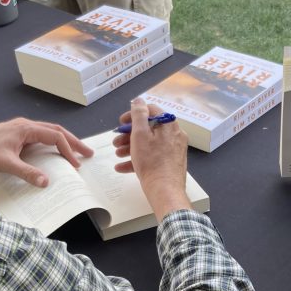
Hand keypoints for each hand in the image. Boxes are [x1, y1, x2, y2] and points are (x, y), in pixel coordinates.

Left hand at [0, 118, 93, 187]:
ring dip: (63, 142)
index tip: (75, 164)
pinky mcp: (15, 135)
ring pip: (48, 132)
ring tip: (75, 153)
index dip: (68, 150)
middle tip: (88, 153)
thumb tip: (46, 182)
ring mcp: (20, 129)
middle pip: (56, 131)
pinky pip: (39, 137)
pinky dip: (51, 143)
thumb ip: (28, 173)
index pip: (55, 136)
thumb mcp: (7, 164)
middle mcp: (25, 126)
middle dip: (73, 142)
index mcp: (26, 128)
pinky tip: (53, 153)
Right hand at [113, 99, 191, 219]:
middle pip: (148, 129)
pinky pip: (152, 157)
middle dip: (128, 135)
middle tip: (116, 141)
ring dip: (130, 147)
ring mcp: (173, 150)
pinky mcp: (170, 163)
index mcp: (169, 125)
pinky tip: (122, 167)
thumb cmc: (152, 162)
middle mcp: (174, 135)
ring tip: (117, 154)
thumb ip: (138, 114)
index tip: (121, 122)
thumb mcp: (140, 134)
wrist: (164, 190)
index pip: (151, 111)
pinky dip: (138, 159)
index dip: (133, 115)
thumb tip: (138, 101)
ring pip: (149, 144)